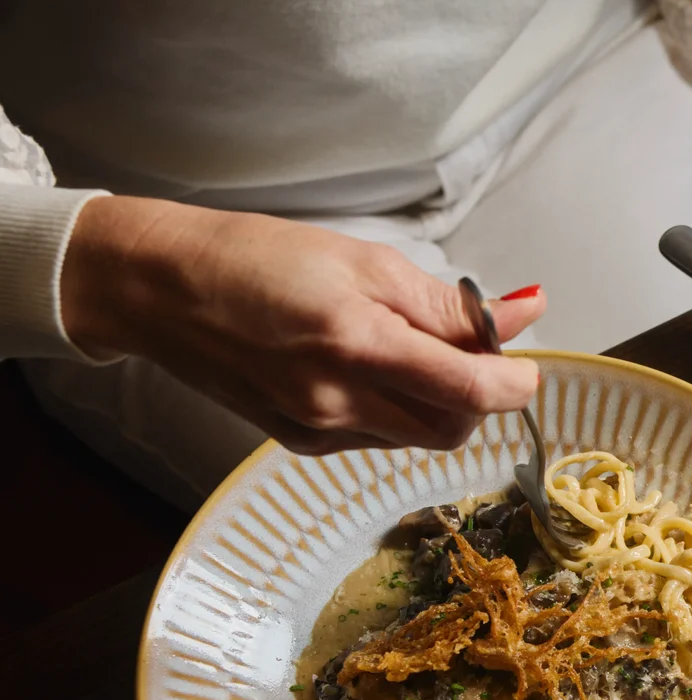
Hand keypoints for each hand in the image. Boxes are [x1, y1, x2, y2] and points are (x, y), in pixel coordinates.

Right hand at [58, 195, 546, 453]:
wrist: (158, 289)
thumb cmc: (254, 258)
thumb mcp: (364, 260)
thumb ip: (449, 302)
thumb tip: (524, 311)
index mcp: (358, 346)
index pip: (471, 391)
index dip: (514, 382)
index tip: (524, 364)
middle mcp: (337, 402)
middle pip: (452, 428)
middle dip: (476, 396)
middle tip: (466, 348)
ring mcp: (316, 429)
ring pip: (415, 436)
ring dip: (434, 401)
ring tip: (404, 345)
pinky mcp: (299, 441)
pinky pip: (375, 437)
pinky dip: (393, 408)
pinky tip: (364, 366)